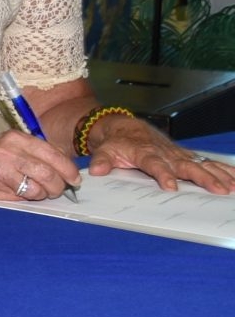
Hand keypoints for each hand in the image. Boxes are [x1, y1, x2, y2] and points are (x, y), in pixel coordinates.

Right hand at [0, 129, 79, 200]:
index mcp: (18, 138)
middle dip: (58, 186)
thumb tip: (68, 170)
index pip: (52, 153)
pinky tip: (22, 192)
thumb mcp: (15, 147)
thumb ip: (39, 154)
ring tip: (39, 192)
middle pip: (48, 172)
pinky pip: (24, 195)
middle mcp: (9, 149)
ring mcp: (0, 166)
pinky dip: (29, 197)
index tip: (75, 179)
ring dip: (44, 193)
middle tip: (57, 190)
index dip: (68, 169)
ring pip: (38, 187)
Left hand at [87, 118, 234, 193]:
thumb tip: (95, 171)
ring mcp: (178, 154)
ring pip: (201, 163)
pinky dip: (223, 169)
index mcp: (145, 152)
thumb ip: (101, 161)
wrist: (123, 127)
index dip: (163, 174)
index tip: (171, 186)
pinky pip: (207, 162)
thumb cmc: (116, 142)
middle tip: (218, 190)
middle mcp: (166, 153)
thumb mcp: (105, 150)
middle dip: (203, 177)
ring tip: (232, 187)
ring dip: (218, 174)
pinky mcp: (186, 156)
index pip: (155, 164)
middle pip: (186, 165)